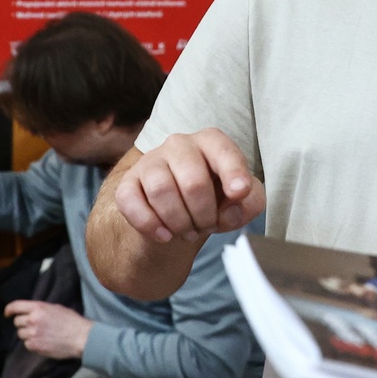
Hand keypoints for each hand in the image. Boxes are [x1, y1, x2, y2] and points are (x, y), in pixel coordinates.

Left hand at [5, 300, 92, 358]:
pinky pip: (26, 344)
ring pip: (20, 334)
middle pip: (17, 322)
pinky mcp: (35, 346)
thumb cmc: (71, 321)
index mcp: (38, 308)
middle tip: (33, 326)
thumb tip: (29, 312)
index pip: (16, 306)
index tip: (7, 313)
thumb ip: (40, 309)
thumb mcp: (55, 308)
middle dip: (23, 323)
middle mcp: (33, 320)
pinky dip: (32, 343)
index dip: (9, 310)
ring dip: (27, 334)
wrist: (80, 337)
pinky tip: (43, 341)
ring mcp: (33, 334)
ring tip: (40, 334)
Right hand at [113, 129, 263, 243]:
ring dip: (179, 223)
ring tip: (188, 232)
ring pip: (161, 192)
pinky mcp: (127, 182)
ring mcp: (150, 161)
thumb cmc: (214, 199)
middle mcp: (179, 144)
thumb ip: (249, 202)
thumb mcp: (242, 200)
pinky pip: (131, 202)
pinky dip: (150, 225)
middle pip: (193, 182)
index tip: (238, 193)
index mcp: (211, 141)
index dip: (233, 173)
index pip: (224, 151)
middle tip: (206, 226)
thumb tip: (232, 209)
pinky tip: (164, 235)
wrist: (175, 216)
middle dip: (204, 215)